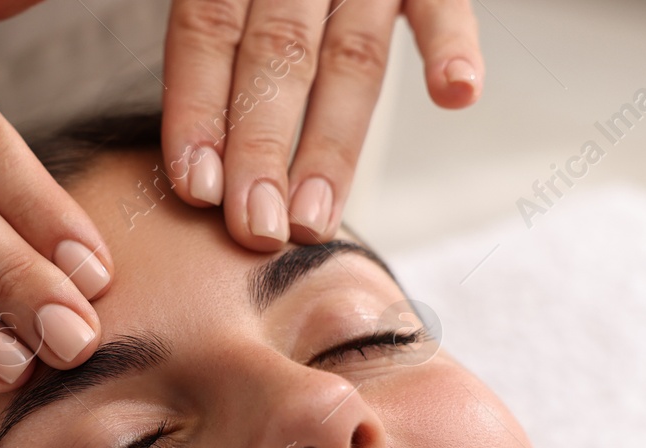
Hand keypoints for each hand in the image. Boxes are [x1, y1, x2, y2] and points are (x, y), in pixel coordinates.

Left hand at [162, 0, 482, 247]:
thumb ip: (214, 41)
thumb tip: (190, 156)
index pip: (206, 32)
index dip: (197, 110)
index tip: (197, 187)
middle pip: (277, 57)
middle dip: (261, 149)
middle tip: (255, 227)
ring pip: (349, 56)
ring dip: (331, 145)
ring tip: (314, 217)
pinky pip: (441, 3)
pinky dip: (450, 46)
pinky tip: (454, 94)